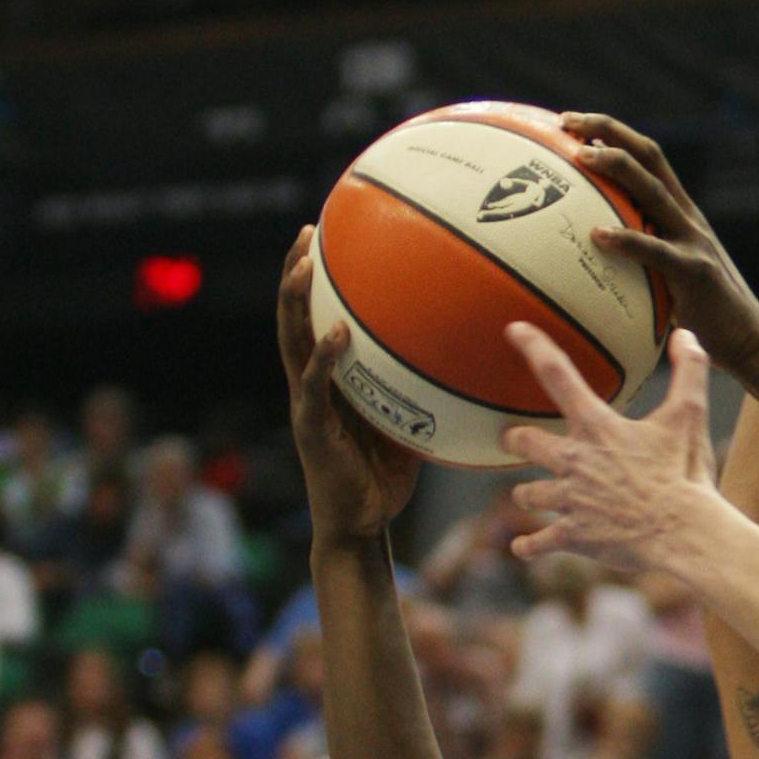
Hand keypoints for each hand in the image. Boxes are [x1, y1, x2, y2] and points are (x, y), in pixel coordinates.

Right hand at [279, 227, 418, 542]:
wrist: (359, 525)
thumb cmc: (383, 477)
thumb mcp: (407, 423)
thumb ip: (419, 391)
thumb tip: (466, 362)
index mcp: (327, 381)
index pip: (314, 320)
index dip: (315, 283)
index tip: (324, 239)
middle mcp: (309, 385)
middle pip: (293, 318)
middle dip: (296, 274)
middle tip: (306, 233)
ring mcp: (306, 405)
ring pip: (292, 342)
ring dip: (296, 302)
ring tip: (306, 265)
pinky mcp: (312, 429)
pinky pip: (315, 387)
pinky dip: (324, 358)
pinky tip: (337, 334)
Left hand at [502, 325, 721, 574]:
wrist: (683, 532)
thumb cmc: (685, 473)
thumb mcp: (689, 417)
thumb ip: (688, 371)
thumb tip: (686, 334)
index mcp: (597, 427)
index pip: (557, 374)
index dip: (533, 347)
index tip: (515, 330)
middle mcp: (573, 461)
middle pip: (524, 441)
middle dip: (516, 440)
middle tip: (514, 439)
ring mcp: (569, 500)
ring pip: (528, 494)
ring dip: (529, 494)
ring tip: (530, 496)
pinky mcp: (573, 536)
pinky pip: (537, 542)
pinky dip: (529, 545)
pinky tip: (523, 547)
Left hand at [554, 117, 758, 369]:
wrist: (750, 341)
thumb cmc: (704, 313)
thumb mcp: (671, 273)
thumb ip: (643, 256)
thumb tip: (592, 257)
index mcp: (681, 213)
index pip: (648, 156)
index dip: (613, 132)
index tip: (572, 122)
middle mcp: (688, 217)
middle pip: (648, 156)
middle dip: (607, 130)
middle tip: (565, 121)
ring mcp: (693, 241)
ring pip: (653, 190)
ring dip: (615, 166)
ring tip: (579, 157)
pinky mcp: (694, 273)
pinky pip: (655, 251)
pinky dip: (626, 239)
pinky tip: (597, 235)